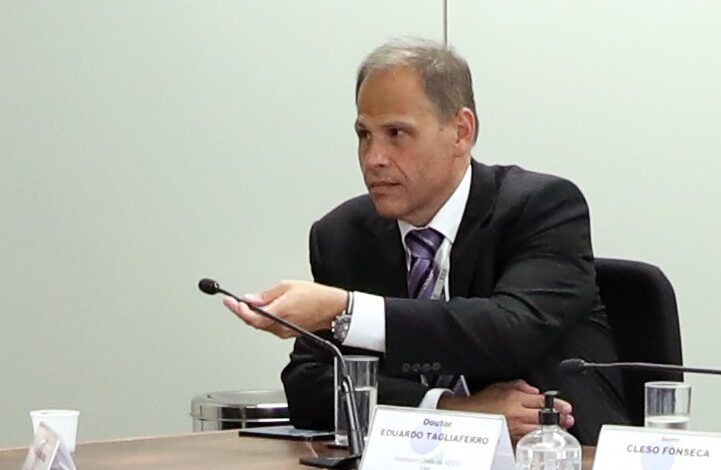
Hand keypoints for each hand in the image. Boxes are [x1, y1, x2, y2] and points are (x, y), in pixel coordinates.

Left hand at [223, 280, 346, 337]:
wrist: (332, 308)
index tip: (229, 301)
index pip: (250, 316)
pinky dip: (262, 319)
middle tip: (233, 302)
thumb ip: (266, 295)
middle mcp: (279, 326)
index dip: (237, 309)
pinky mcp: (288, 333)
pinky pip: (270, 327)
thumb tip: (250, 299)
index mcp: (278, 313)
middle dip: (242, 312)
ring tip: (245, 305)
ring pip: (261, 326)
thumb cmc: (315, 296)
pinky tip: (261, 311)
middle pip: (253, 322)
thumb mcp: (287, 286)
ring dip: (252, 316)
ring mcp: (283, 332)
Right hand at [438, 379, 573, 442]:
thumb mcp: (501, 386)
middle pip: (544, 417)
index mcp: (515, 399)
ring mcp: (515, 429)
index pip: (543, 401)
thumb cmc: (482, 401)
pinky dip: (539, 437)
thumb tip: (535, 391)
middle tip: (568, 419)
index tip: (566, 407)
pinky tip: (545, 436)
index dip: (558, 404)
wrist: (468, 416)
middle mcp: (517, 414)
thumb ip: (520, 385)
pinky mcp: (511, 439)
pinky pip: (530, 439)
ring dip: (552, 430)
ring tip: (561, 428)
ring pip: (540, 430)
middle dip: (559, 418)